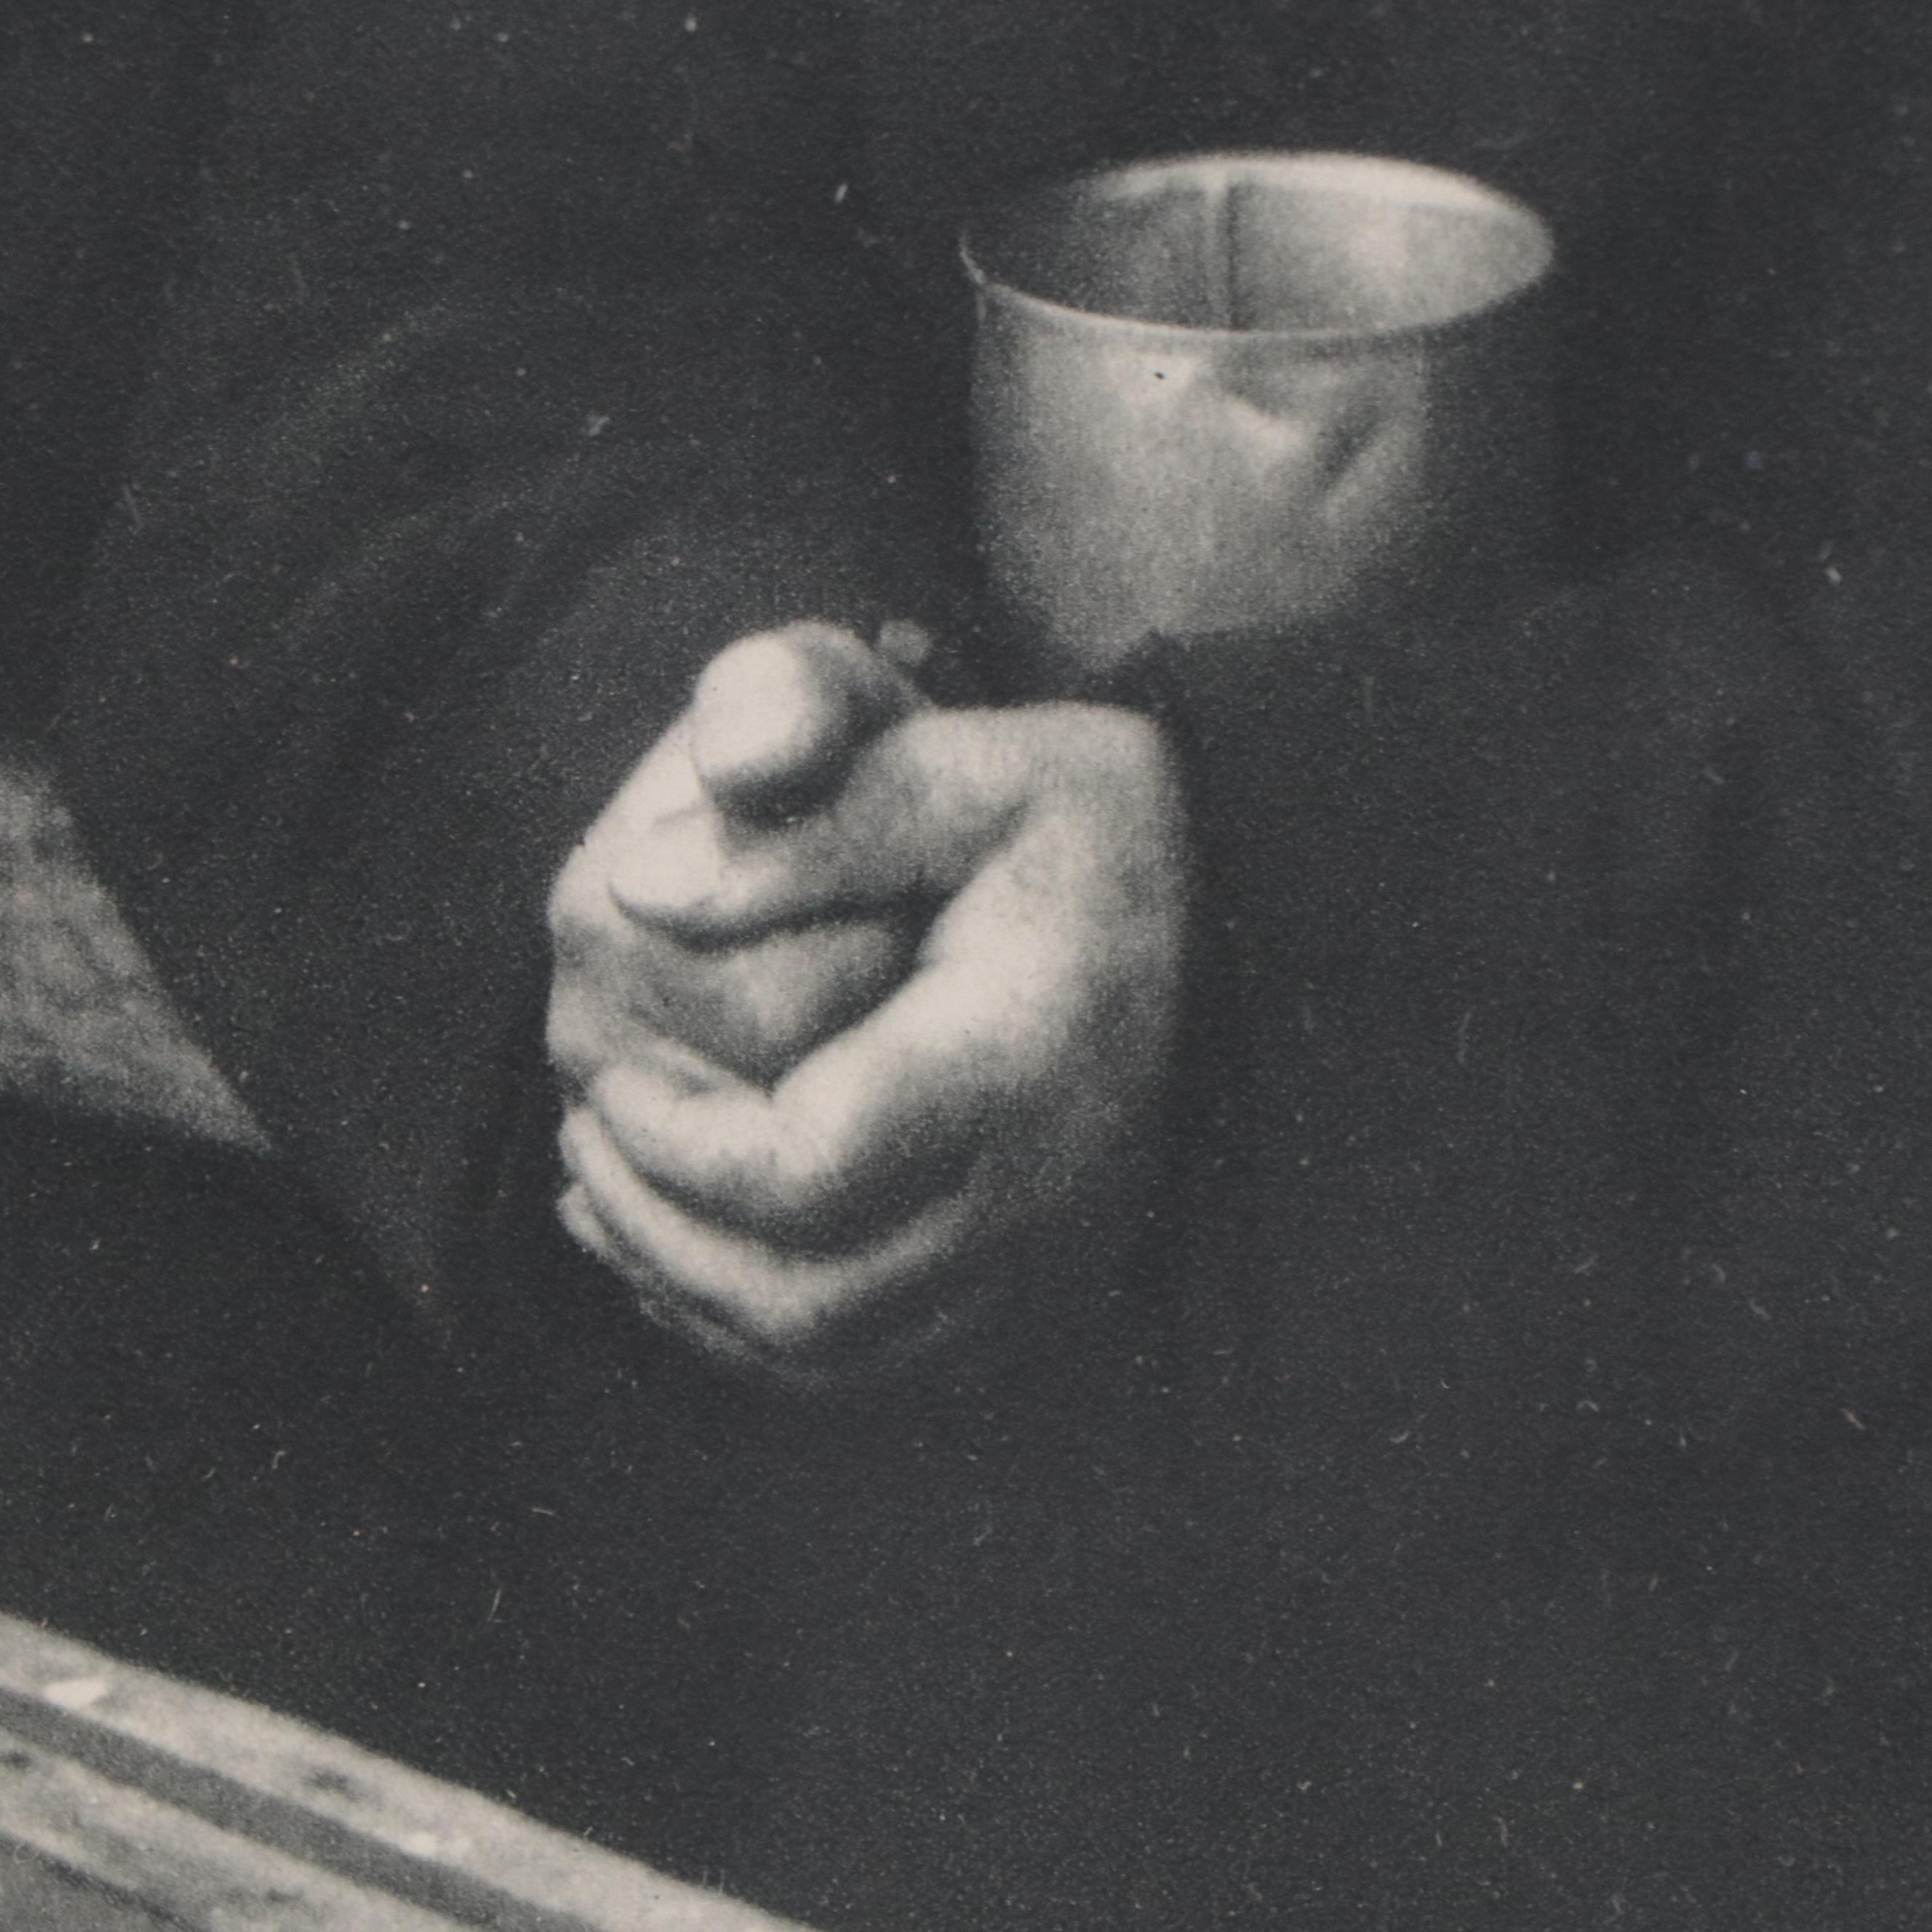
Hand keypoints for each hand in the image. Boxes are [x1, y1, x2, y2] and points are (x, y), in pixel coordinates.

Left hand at [547, 628, 1186, 1382]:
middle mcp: (1042, 1194)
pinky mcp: (1035, 1285)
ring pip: (828, 1352)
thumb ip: (810, 817)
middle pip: (803, 1293)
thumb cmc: (1077, 824)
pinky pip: (872, 1363)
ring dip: (692, 1290)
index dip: (674, 1146)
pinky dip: (758, 1327)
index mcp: (1018, 1067)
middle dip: (658, 1227)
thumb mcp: (964, 765)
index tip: (605, 1075)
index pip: (806, 1172)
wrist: (1222, 902)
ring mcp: (1045, 1260)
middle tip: (585, 1132)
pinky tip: (691, 1256)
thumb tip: (637, 889)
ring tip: (607, 1194)